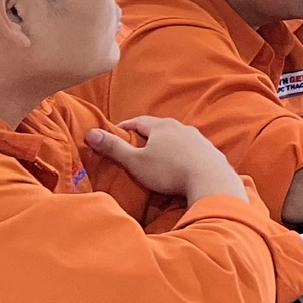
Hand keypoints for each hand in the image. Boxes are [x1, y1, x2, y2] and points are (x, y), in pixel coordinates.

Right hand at [86, 118, 245, 206]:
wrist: (211, 181)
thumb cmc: (169, 171)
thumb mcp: (136, 161)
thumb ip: (114, 147)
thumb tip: (90, 132)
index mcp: (162, 126)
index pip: (138, 121)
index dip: (125, 126)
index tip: (115, 133)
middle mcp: (182, 128)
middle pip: (160, 127)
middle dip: (147, 134)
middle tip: (135, 144)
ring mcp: (199, 139)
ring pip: (178, 138)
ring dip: (167, 144)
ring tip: (158, 155)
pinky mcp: (211, 152)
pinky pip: (193, 150)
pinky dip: (183, 155)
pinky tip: (182, 164)